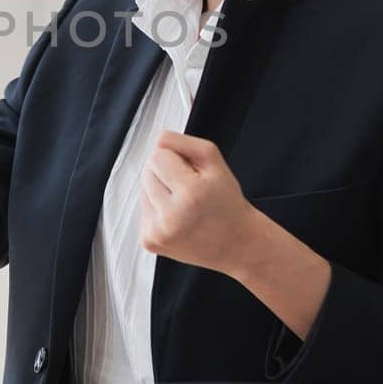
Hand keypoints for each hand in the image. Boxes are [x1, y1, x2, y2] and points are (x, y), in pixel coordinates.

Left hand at [141, 129, 331, 339]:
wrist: (240, 245)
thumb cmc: (230, 202)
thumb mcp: (216, 163)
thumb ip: (186, 144)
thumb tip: (157, 138)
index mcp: (191, 196)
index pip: (159, 153)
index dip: (176, 155)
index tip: (192, 167)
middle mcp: (172, 216)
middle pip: (148, 169)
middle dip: (167, 170)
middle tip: (192, 186)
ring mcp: (160, 232)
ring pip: (143, 187)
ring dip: (160, 188)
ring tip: (187, 201)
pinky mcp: (152, 243)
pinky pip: (143, 209)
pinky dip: (158, 207)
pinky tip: (182, 217)